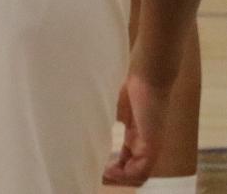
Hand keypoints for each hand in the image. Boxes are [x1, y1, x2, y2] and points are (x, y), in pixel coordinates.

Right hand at [106, 70, 168, 185]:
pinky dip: (126, 173)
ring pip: (139, 171)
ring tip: (105, 174)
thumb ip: (116, 117)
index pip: (130, 156)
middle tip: (101, 174)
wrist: (150, 77)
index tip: (101, 165)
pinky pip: (141, 168)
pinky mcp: (151, 144)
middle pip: (136, 168)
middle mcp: (146, 142)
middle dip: (118, 173)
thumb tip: (102, 121)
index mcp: (139, 133)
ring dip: (122, 176)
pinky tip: (111, 169)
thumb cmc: (134, 85)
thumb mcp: (120, 106)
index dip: (117, 164)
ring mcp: (151, 144)